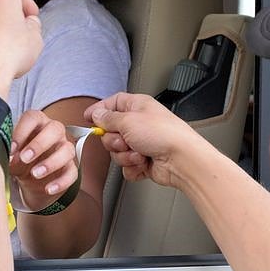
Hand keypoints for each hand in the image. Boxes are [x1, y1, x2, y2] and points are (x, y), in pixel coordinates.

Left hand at [10, 110, 77, 211]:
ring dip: (51, 162)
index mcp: (36, 124)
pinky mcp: (70, 168)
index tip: (12, 148)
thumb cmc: (19, 160)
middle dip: (40, 144)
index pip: (33, 118)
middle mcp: (53, 133)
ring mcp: (64, 149)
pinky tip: (48, 189)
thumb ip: (8, 154)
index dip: (22, 131)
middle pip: (55, 129)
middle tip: (25, 158)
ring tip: (35, 174)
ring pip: (67, 150)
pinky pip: (72, 172)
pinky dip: (61, 182)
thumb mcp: (10, 156)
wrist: (30, 181)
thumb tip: (5, 157)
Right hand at [84, 92, 202, 188]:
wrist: (181, 160)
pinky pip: (127, 166)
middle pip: (111, 131)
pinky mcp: (144, 161)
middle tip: (124, 141)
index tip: (88, 118)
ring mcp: (142, 143)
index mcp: (138, 106)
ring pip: (117, 151)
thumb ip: (108, 118)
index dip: (99, 110)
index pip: (113, 103)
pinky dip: (133, 167)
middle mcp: (140, 123)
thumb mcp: (128, 120)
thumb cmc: (163, 134)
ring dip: (125, 156)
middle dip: (114, 141)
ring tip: (140, 154)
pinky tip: (144, 164)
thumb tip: (97, 114)